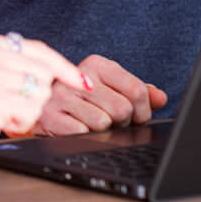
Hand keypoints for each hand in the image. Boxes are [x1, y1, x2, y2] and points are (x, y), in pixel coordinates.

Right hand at [0, 32, 86, 180]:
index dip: (64, 68)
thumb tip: (55, 70)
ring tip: (1, 114)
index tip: (83, 82)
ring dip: (28, 112)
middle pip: (44, 73)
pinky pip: (30, 113)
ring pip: (40, 94)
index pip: (39, 50)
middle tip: (11, 108)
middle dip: (36, 97)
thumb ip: (10, 64)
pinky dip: (20, 123)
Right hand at [30, 53, 167, 136]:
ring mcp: (63, 95)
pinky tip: (77, 128)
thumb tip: (161, 97)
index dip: (142, 110)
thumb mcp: (109, 89)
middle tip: (109, 120)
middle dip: (122, 122)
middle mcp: (80, 75)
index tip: (136, 116)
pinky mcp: (52, 116)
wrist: (39, 108)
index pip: (136, 89)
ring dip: (103, 131)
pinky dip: (85, 137)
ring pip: (104, 123)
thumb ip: (137, 92)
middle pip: (123, 109)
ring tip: (90, 123)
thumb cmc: (82, 100)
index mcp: (97, 64)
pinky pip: (84, 134)